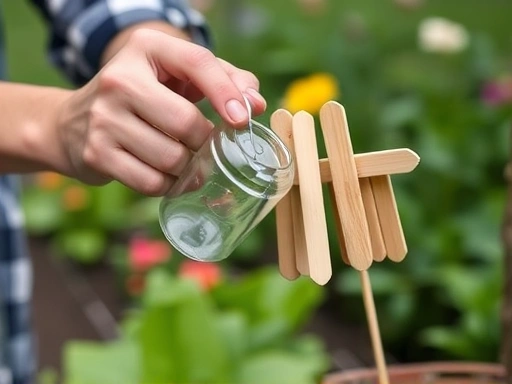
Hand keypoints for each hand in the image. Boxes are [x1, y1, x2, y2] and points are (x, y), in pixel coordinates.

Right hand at [56, 29, 265, 195]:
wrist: (73, 123)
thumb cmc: (143, 98)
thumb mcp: (178, 77)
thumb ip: (223, 81)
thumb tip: (256, 105)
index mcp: (145, 48)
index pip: (197, 63)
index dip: (226, 92)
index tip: (243, 120)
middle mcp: (119, 78)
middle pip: (186, 121)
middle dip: (205, 142)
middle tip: (205, 147)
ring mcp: (103, 118)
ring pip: (171, 157)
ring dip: (189, 168)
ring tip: (187, 163)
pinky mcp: (96, 153)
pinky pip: (151, 182)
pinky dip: (169, 185)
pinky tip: (170, 178)